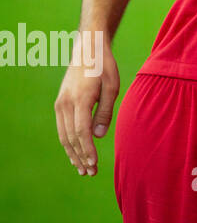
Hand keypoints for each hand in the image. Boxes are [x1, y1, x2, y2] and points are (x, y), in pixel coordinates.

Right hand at [53, 36, 118, 176]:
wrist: (87, 49)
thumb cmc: (104, 66)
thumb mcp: (112, 87)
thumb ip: (105, 112)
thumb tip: (99, 136)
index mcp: (79, 100)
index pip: (81, 133)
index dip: (87, 151)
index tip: (94, 165)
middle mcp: (65, 104)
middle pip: (70, 138)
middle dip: (80, 157)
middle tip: (90, 173)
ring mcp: (60, 104)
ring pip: (63, 136)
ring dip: (72, 154)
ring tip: (82, 169)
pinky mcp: (60, 104)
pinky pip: (62, 128)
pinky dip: (68, 143)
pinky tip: (75, 153)